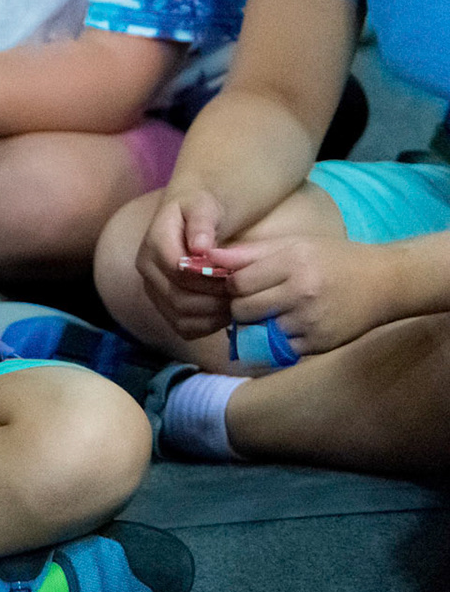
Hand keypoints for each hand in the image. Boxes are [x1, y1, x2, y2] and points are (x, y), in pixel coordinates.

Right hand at [135, 188, 234, 337]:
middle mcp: (147, 268)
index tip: (235, 275)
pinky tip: (225, 314)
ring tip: (237, 304)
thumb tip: (200, 247)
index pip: (178, 270)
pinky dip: (206, 326)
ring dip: (212, 315)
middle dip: (214, 299)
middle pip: (178, 297)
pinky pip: (182, 327)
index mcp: (153, 243)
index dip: (208, 277)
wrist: (190, 217)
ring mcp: (153, 289)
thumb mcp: (204, 205)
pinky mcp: (162, 305)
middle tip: (242, 295)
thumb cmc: (202, 209)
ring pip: (179, 315)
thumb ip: (202, 222)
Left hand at [216, 235, 393, 356]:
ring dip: (254, 323)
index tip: (238, 282)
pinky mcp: (318, 344)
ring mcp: (311, 322)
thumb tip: (206, 257)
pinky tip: (286, 323)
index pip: (237, 282)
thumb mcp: (293, 244)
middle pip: (242, 309)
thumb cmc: (333, 258)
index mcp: (294, 263)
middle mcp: (302, 294)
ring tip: (269, 310)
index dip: (231, 284)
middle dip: (238, 306)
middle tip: (250, 299)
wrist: (386, 283)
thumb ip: (248, 253)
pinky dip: (274, 337)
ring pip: (256, 331)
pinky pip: (276, 347)